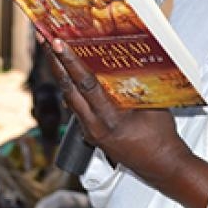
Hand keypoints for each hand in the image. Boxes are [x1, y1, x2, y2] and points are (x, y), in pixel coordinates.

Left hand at [42, 38, 207, 207]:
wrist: (162, 166)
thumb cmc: (161, 137)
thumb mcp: (152, 106)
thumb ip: (137, 85)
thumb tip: (128, 61)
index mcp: (109, 120)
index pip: (85, 84)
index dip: (71, 61)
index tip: (59, 43)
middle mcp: (94, 127)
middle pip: (67, 90)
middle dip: (55, 63)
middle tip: (45, 41)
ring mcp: (90, 132)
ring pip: (69, 99)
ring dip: (60, 75)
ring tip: (53, 53)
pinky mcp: (91, 134)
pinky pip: (76, 108)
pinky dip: (72, 90)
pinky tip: (71, 77)